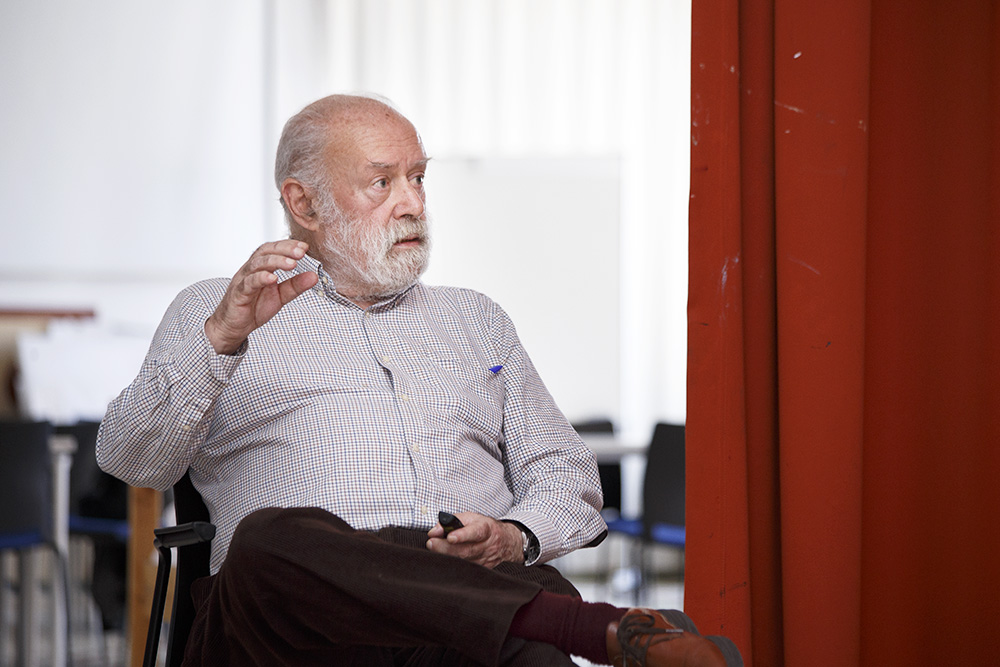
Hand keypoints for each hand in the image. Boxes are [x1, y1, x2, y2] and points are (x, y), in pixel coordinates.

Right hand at [204, 240, 317, 354]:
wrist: (233, 326)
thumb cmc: (253, 307)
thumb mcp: (280, 296)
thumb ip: (296, 286)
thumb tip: (314, 276)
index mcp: (260, 268)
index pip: (273, 250)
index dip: (288, 246)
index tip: (304, 247)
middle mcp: (250, 270)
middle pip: (265, 252)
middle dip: (284, 250)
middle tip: (300, 252)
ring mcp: (243, 280)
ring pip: (257, 264)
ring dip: (275, 262)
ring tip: (291, 264)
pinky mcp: (238, 294)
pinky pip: (248, 283)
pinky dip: (260, 278)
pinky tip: (272, 278)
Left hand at [426, 512, 522, 567]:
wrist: (506, 541)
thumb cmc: (485, 527)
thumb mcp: (471, 518)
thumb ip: (451, 521)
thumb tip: (434, 531)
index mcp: (487, 529)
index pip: (476, 532)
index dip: (463, 535)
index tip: (450, 537)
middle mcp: (488, 546)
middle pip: (466, 551)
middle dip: (446, 548)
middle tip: (431, 543)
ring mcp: (485, 560)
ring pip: (463, 561)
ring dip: (446, 556)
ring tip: (433, 548)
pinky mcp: (482, 569)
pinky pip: (464, 568)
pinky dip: (451, 563)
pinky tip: (443, 558)